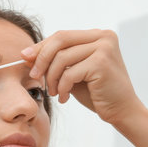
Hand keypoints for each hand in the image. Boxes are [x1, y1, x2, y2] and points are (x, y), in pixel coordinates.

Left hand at [21, 30, 142, 125]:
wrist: (121, 111)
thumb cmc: (96, 93)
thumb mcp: (72, 73)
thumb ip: (55, 61)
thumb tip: (26, 54)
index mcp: (97, 35)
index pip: (61, 35)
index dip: (41, 47)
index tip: (25, 58)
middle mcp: (103, 36)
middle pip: (60, 40)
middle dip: (42, 59)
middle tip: (34, 77)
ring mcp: (104, 48)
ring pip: (62, 58)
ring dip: (52, 78)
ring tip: (54, 93)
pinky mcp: (102, 62)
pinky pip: (69, 73)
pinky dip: (62, 87)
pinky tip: (64, 98)